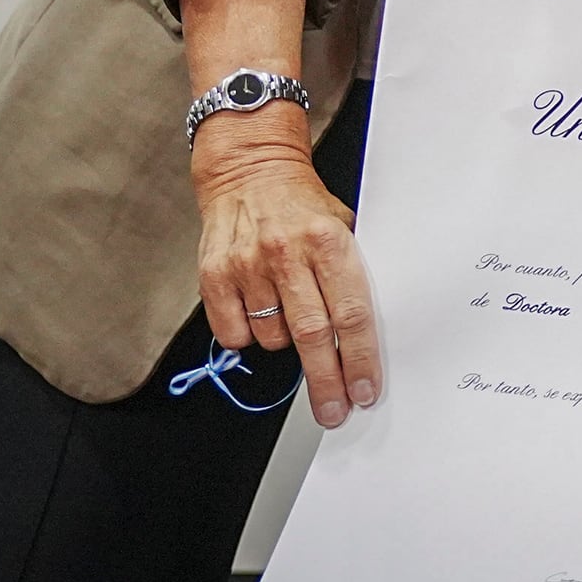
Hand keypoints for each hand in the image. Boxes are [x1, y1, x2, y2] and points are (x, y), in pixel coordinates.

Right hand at [192, 113, 379, 427]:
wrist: (250, 170)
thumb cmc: (302, 203)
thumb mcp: (342, 225)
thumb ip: (351, 273)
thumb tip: (367, 333)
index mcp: (328, 241)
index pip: (351, 313)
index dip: (358, 359)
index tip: (364, 390)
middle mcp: (287, 254)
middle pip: (313, 335)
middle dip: (326, 381)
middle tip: (334, 410)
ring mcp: (247, 266)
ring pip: (273, 338)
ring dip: (287, 342)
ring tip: (291, 313)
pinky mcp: (214, 276)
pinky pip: (236, 332)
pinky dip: (250, 334)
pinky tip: (258, 309)